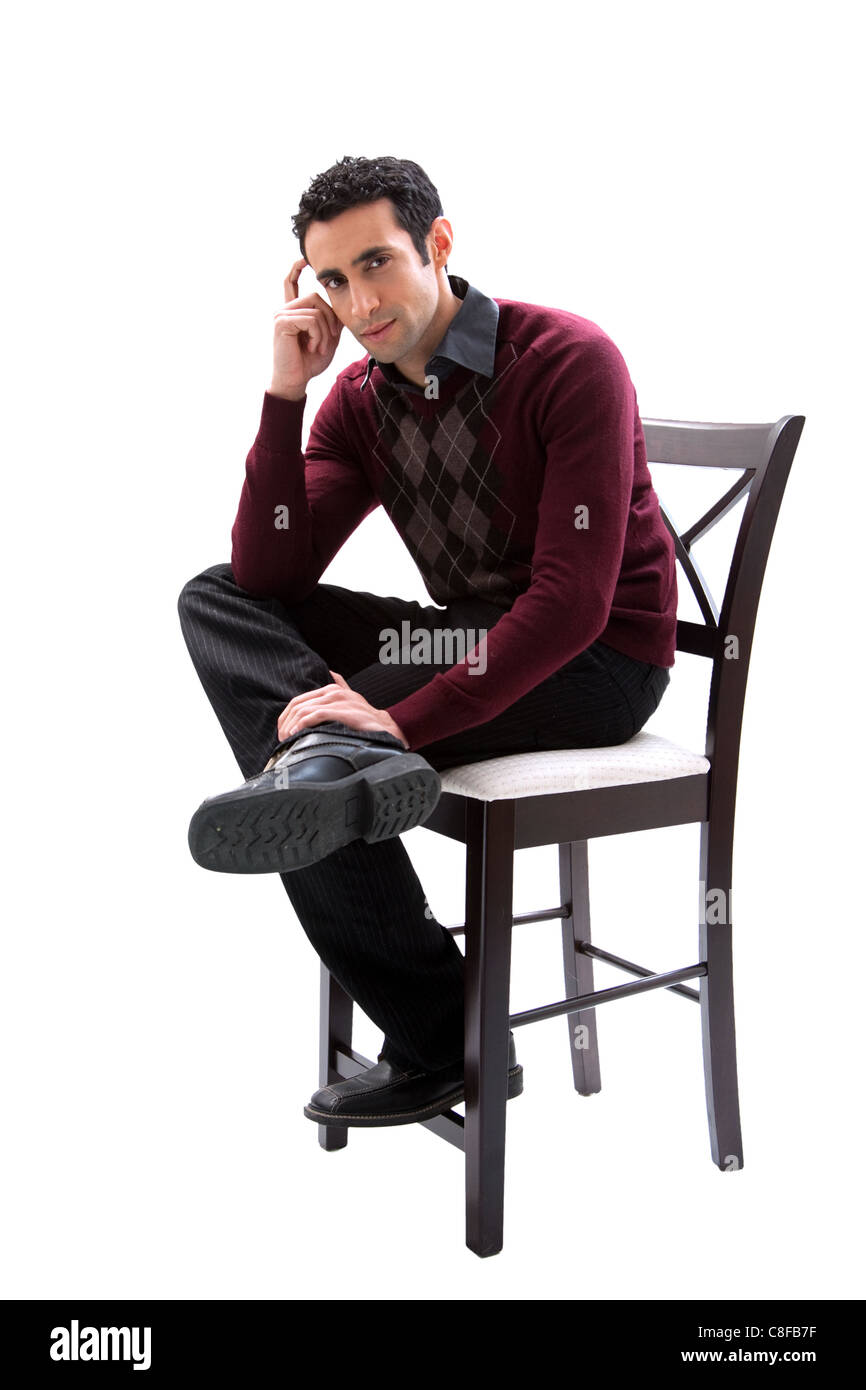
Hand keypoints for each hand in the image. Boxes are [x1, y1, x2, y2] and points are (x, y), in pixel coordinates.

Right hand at [270, 257, 342, 399]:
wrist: (296, 380)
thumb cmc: (310, 361)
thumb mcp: (328, 337)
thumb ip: (332, 320)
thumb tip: (341, 300)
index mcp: (294, 311)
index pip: (290, 282)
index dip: (296, 269)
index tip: (304, 258)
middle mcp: (285, 309)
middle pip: (317, 296)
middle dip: (330, 319)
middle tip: (329, 340)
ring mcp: (281, 314)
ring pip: (316, 309)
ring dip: (325, 331)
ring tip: (319, 347)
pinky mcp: (281, 322)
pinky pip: (311, 319)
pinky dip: (318, 335)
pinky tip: (312, 347)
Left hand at [277, 670, 408, 746]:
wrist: (386, 727)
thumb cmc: (366, 717)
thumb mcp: (351, 697)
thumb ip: (341, 684)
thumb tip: (331, 672)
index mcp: (330, 689)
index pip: (297, 701)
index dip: (286, 716)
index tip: (282, 731)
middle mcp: (332, 692)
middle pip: (298, 705)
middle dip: (285, 723)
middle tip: (282, 738)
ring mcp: (338, 700)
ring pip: (304, 710)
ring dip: (291, 726)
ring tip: (288, 738)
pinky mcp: (343, 711)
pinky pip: (316, 715)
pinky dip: (303, 724)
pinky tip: (298, 733)